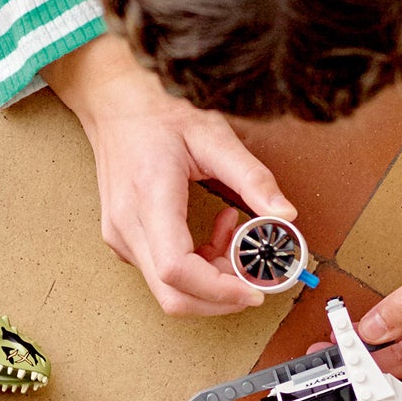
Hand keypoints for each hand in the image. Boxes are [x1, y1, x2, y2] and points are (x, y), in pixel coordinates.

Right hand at [45, 36, 294, 315]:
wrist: (116, 104)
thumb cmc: (160, 115)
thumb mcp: (214, 136)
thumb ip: (252, 177)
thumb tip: (285, 214)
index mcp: (149, 198)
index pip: (177, 270)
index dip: (218, 290)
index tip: (253, 290)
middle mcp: (128, 226)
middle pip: (173, 295)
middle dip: (221, 296)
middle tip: (256, 275)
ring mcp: (121, 238)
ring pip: (170, 291)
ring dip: (213, 280)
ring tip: (235, 236)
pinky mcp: (125, 241)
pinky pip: (164, 275)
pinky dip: (199, 269)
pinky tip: (216, 234)